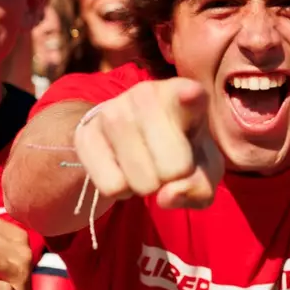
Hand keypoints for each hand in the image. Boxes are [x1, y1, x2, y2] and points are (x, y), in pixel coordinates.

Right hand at [74, 77, 223, 208]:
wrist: (133, 141)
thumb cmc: (181, 153)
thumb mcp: (203, 172)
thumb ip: (198, 187)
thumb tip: (167, 195)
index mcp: (186, 93)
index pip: (190, 94)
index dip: (190, 96)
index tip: (191, 94)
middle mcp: (147, 93)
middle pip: (173, 169)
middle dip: (172, 179)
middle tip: (166, 164)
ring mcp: (113, 109)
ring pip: (141, 180)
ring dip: (145, 187)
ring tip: (145, 165)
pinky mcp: (86, 132)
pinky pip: (112, 186)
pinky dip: (121, 191)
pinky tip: (123, 169)